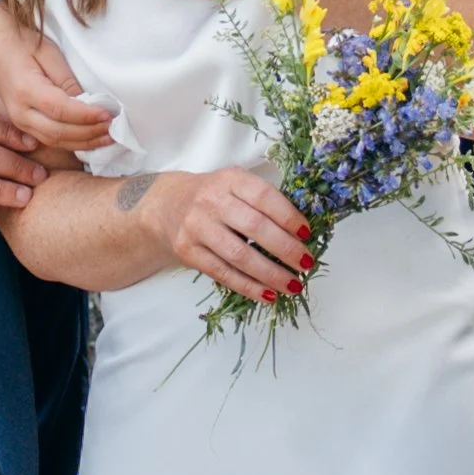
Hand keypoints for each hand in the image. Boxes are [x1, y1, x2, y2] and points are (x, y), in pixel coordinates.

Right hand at [0, 8, 117, 157]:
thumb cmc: (22, 43)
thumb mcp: (49, 54)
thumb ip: (68, 81)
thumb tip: (89, 103)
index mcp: (25, 90)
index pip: (62, 110)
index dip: (87, 116)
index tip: (109, 115)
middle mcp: (19, 111)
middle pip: (59, 132)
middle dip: (89, 133)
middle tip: (113, 129)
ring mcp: (18, 121)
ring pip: (54, 141)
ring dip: (83, 142)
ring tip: (107, 138)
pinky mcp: (22, 124)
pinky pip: (49, 140)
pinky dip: (72, 143)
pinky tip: (89, 140)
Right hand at [140, 165, 309, 303]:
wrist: (166, 207)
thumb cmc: (213, 197)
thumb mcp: (235, 185)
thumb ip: (263, 201)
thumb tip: (301, 233)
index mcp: (230, 180)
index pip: (264, 196)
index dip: (288, 216)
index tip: (306, 234)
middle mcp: (211, 201)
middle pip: (255, 228)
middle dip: (286, 249)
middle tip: (307, 263)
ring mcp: (197, 228)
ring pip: (239, 256)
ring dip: (271, 274)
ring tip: (294, 285)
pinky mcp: (189, 252)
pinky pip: (224, 274)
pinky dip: (249, 287)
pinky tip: (269, 294)